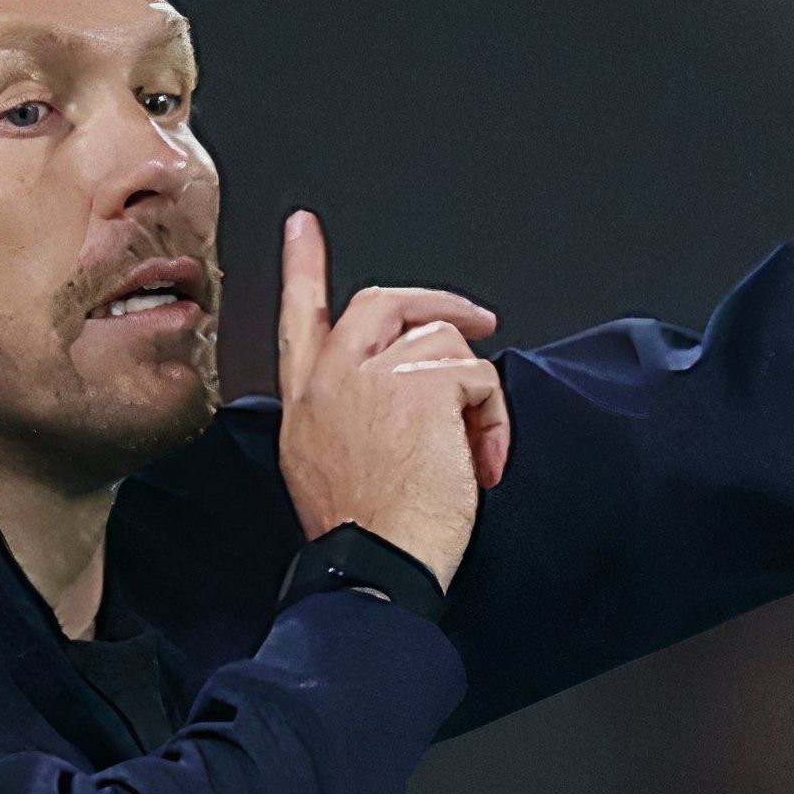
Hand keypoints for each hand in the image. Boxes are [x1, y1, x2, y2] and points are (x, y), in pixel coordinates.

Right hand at [274, 209, 511, 589]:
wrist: (374, 565)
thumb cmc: (361, 534)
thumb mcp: (319, 465)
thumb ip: (344, 413)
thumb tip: (392, 389)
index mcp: (306, 399)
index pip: (300, 316)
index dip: (304, 266)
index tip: (303, 228)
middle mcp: (334, 376)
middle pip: (384, 302)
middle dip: (436, 303)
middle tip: (477, 319)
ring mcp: (376, 373)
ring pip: (444, 343)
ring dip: (474, 395)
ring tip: (472, 449)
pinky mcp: (423, 382)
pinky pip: (478, 375)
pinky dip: (494, 418)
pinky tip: (482, 459)